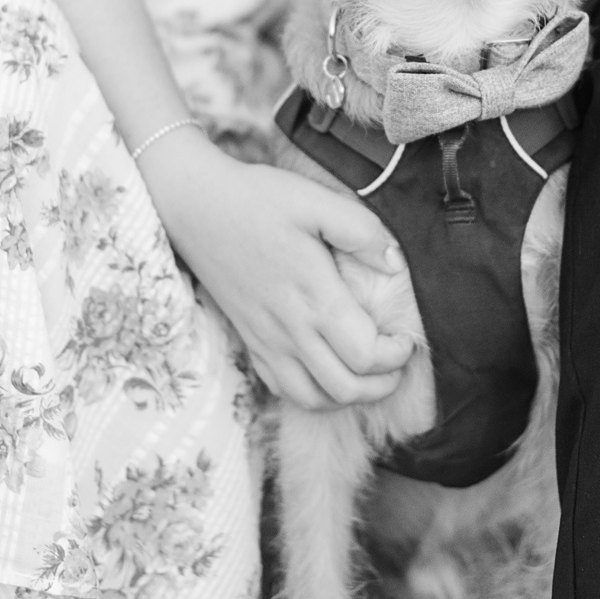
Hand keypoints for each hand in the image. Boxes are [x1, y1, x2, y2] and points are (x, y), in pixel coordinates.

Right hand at [138, 134, 412, 411]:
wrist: (194, 205)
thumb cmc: (256, 199)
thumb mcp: (314, 200)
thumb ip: (362, 231)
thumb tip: (394, 263)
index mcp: (314, 297)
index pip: (367, 356)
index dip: (397, 355)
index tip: (406, 336)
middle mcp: (290, 329)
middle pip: (346, 389)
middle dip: (383, 384)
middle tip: (396, 359)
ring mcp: (266, 340)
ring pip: (314, 399)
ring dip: (349, 395)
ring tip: (365, 372)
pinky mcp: (250, 340)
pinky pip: (283, 389)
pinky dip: (313, 394)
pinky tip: (326, 369)